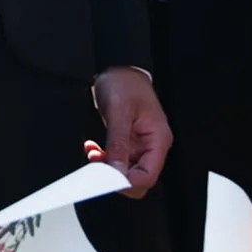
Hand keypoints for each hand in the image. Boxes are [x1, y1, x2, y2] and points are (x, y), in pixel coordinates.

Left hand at [85, 67, 171, 196]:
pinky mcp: (128, 142)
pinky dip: (104, 158)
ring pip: (126, 170)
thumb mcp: (119, 112)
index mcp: (158, 139)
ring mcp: (140, 145)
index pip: (148, 176)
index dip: (128, 182)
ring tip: (93, 154)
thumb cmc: (125, 83)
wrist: (119, 69)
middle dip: (116, 175)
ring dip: (107, 166)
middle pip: (138, 177)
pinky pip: (118, 160)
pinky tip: (94, 149)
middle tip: (98, 167)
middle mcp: (151, 145)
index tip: (109, 179)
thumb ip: (118, 143)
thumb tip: (117, 171)